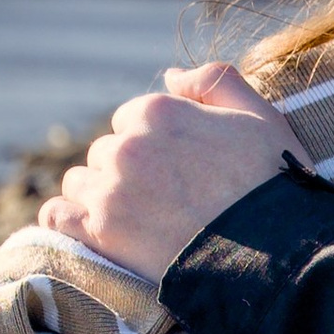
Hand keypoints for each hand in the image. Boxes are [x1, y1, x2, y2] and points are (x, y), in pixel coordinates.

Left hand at [39, 63, 305, 288]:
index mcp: (159, 111)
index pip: (132, 120)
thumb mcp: (261, 118)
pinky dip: (68, 222)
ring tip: (136, 225)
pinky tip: (92, 233)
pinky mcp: (99, 233)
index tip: (177, 174)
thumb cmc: (274, 188)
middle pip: (107, 153)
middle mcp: (127, 145)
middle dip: (128, 173)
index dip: (155, 147)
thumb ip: (216, 82)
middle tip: (163, 204)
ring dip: (99, 199)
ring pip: (81, 184)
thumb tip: (171, 75)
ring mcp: (109, 190)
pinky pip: (57, 217)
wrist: (276, 258)